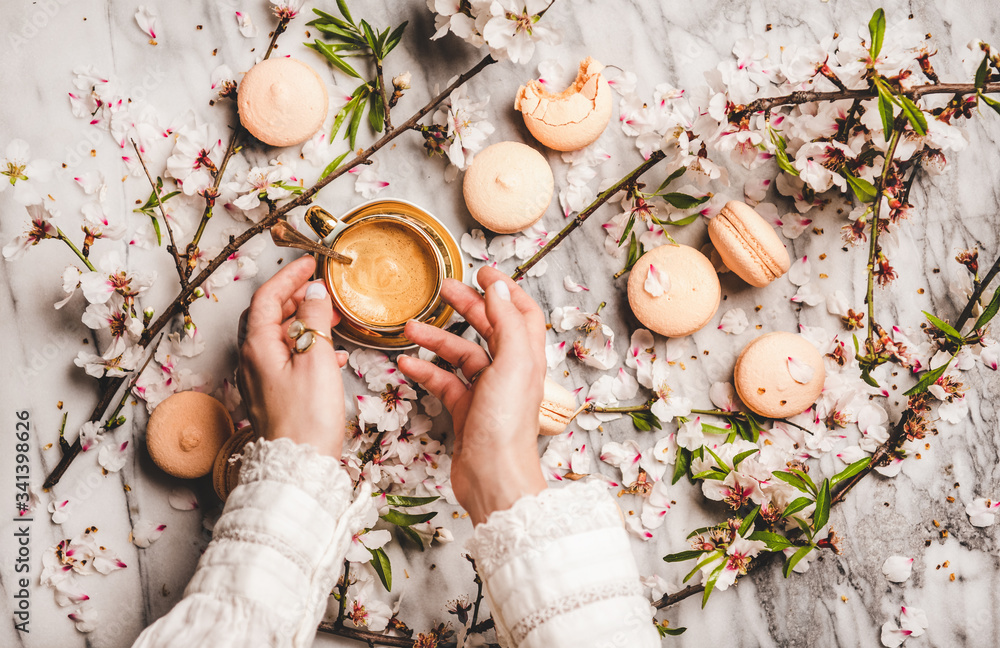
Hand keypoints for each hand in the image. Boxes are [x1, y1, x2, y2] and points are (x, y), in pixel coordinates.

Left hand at [236, 255, 349, 456]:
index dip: (288, 277)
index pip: (267, 297)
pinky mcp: (274, 396)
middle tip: (320, 288)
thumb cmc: (307, 417)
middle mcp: (252, 360)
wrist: (298, 466)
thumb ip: (315, 320)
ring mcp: (261, 380)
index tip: (309, 264)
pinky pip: (287, 360)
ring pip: (280, 338)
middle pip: (269, 316)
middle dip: (295, 298)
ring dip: (305, 323)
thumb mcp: (317, 358)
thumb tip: (314, 292)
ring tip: (332, 318)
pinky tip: (332, 355)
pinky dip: (308, 349)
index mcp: (257, 346)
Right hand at [398, 266, 547, 524]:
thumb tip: (500, 287)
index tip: (483, 271)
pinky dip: (426, 371)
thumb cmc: (506, 425)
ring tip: (410, 327)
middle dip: (467, 306)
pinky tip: (407, 364)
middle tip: (443, 288)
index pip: (522, 312)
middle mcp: (510, 371)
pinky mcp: (467, 411)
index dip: (505, 289)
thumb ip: (507, 321)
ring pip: (461, 355)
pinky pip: (444, 382)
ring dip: (436, 339)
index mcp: (527, 357)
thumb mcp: (513, 362)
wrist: (494, 477)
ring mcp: (487, 392)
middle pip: (490, 328)